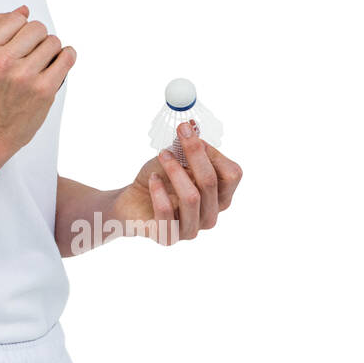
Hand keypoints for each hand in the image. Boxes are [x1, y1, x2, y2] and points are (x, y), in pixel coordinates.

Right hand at [0, 5, 75, 155]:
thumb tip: (22, 10)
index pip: (15, 19)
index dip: (20, 26)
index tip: (20, 37)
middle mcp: (2, 62)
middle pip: (36, 27)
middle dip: (37, 37)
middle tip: (32, 51)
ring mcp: (24, 76)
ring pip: (53, 41)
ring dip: (50, 48)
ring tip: (42, 61)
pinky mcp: (44, 89)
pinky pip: (67, 57)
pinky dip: (66, 56)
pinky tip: (58, 61)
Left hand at [111, 120, 243, 245]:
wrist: (130, 203)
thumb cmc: (159, 180)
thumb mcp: (174, 159)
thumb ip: (186, 146)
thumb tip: (191, 125)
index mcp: (220, 196)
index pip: (232, 174)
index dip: (212, 152)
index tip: (189, 133)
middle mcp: (211, 214)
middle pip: (212, 182)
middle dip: (195, 153)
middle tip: (179, 134)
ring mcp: (191, 229)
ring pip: (192, 197)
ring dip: (176, 171)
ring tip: (162, 155)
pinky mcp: (168, 237)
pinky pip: (167, 214)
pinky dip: (158, 191)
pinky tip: (152, 179)